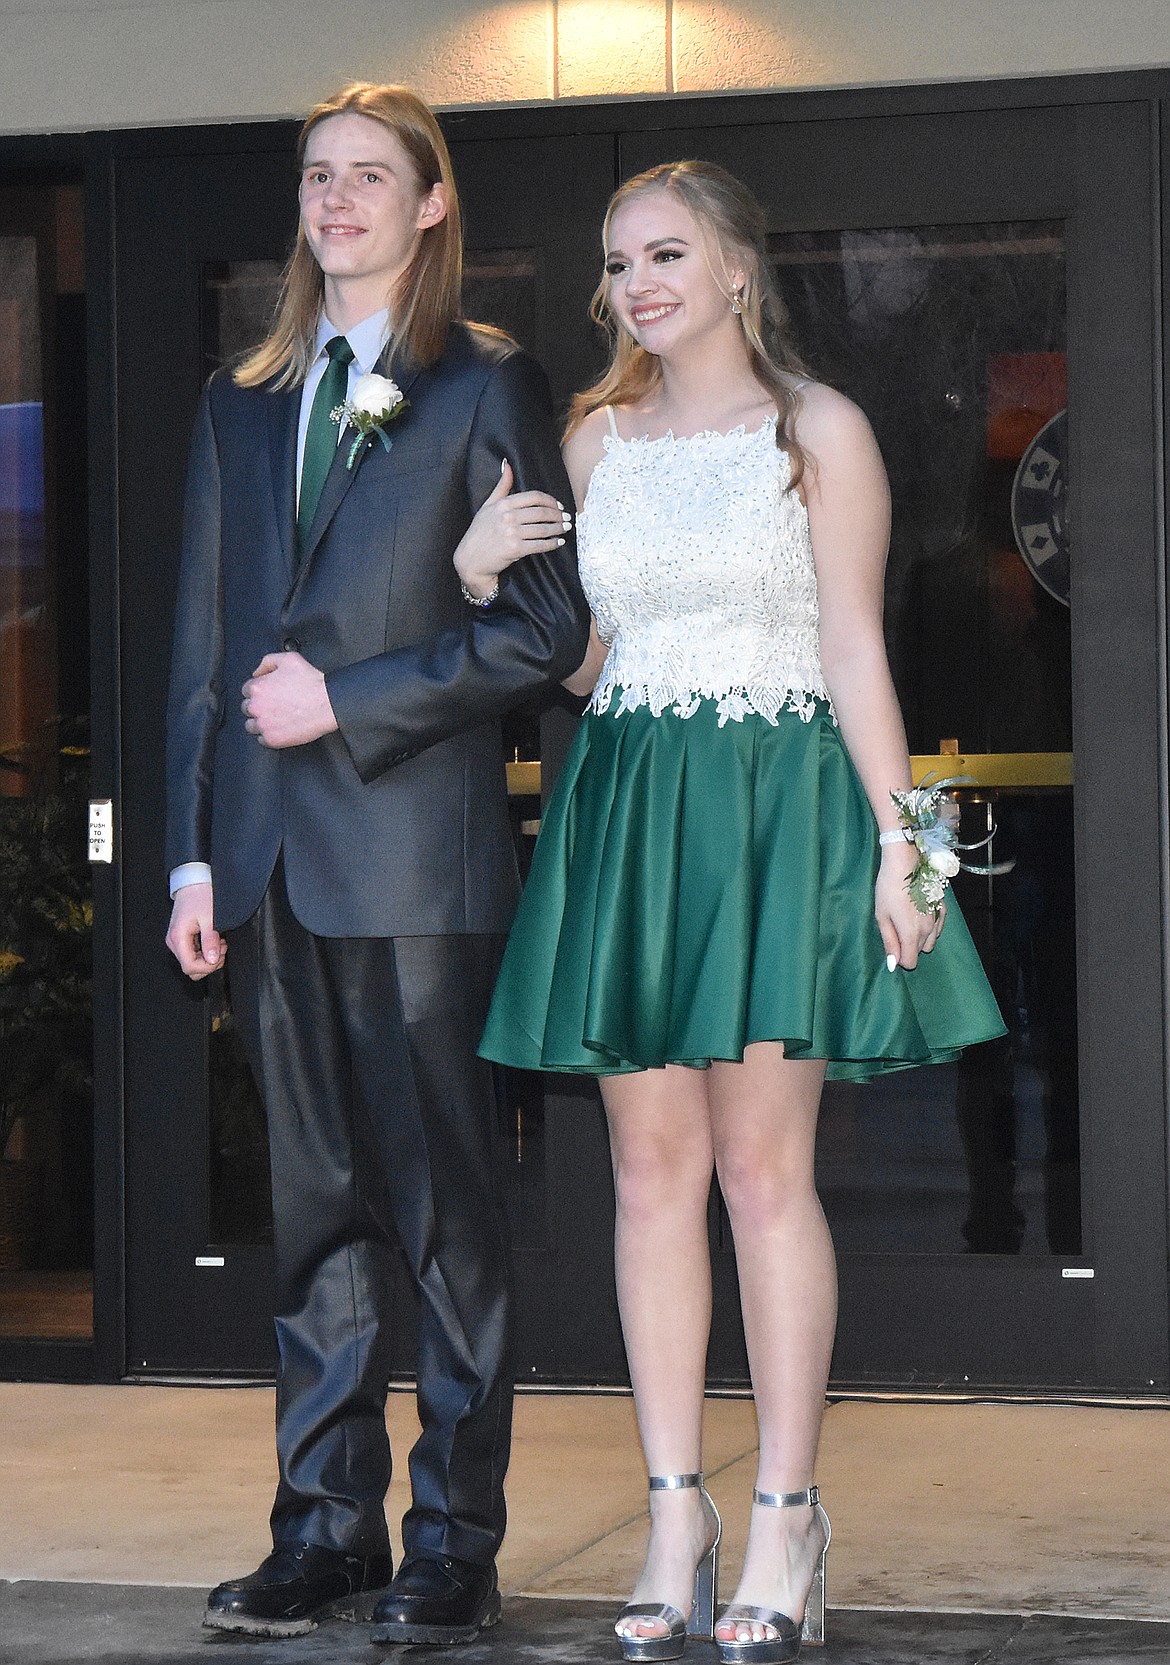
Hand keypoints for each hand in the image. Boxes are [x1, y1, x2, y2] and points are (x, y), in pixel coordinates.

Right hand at [165, 882, 224, 980]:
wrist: (194, 883)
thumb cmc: (200, 895)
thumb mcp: (210, 918)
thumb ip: (210, 941)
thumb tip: (212, 960)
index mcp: (178, 937)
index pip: (190, 966)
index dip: (208, 967)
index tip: (220, 956)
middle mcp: (174, 941)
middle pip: (190, 968)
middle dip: (209, 963)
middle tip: (221, 948)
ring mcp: (177, 940)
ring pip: (192, 962)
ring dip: (208, 957)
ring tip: (219, 943)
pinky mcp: (182, 938)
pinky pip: (193, 953)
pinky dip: (205, 951)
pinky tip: (213, 940)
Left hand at [242, 652, 338, 747]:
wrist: (328, 703)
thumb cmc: (312, 682)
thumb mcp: (289, 659)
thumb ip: (267, 662)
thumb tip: (257, 672)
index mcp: (257, 687)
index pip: (246, 690)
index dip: (259, 690)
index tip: (268, 693)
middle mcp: (256, 707)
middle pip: (246, 708)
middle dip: (258, 705)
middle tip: (274, 705)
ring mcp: (264, 725)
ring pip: (251, 725)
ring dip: (259, 721)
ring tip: (275, 718)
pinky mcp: (272, 739)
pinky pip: (261, 739)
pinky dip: (268, 735)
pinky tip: (279, 727)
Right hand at [454, 459, 570, 598]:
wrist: (470, 560)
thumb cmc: (479, 533)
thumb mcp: (487, 506)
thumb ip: (501, 486)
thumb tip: (507, 464)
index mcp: (503, 504)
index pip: (534, 497)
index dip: (550, 501)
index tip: (559, 506)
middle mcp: (508, 517)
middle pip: (541, 512)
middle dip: (558, 515)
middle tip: (567, 518)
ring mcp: (511, 533)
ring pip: (543, 528)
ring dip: (558, 529)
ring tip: (566, 528)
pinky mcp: (515, 549)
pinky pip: (539, 545)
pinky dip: (551, 544)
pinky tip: (558, 542)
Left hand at [876, 842, 945, 970]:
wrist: (906, 862)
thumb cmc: (889, 888)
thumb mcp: (882, 916)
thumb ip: (889, 942)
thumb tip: (893, 964)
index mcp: (911, 934)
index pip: (910, 962)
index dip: (899, 958)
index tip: (892, 943)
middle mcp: (928, 930)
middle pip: (919, 952)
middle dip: (907, 946)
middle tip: (895, 927)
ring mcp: (938, 919)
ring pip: (930, 942)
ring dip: (919, 938)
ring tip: (906, 920)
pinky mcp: (943, 909)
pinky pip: (938, 929)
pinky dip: (929, 928)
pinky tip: (919, 914)